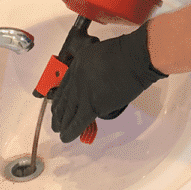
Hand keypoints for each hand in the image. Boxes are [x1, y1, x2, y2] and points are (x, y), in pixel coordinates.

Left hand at [50, 24, 166, 142]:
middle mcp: (76, 78)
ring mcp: (83, 92)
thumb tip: (94, 84)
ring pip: (68, 113)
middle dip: (58, 114)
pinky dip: (71, 131)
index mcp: (78, 64)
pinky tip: (67, 136)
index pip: (64, 85)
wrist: (134, 58)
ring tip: (60, 132)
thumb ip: (93, 69)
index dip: (59, 99)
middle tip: (56, 122)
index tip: (57, 105)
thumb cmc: (126, 53)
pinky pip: (78, 122)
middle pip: (64, 100)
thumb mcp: (99, 54)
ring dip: (62, 124)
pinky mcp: (93, 105)